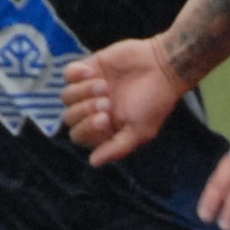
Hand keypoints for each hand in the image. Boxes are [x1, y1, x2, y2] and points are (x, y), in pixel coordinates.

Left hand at [62, 37, 185, 166]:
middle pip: (69, 117)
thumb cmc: (155, 101)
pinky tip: (93, 72)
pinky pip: (68, 73)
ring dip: (83, 91)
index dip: (87, 128)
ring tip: (104, 85)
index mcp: (103, 128)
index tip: (106, 118)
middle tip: (107, 101)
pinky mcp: (90, 68)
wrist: (163, 67)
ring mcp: (88, 88)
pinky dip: (76, 74)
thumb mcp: (140, 130)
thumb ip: (117, 148)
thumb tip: (94, 163)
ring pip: (66, 96)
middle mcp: (93, 109)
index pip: (78, 135)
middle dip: (85, 110)